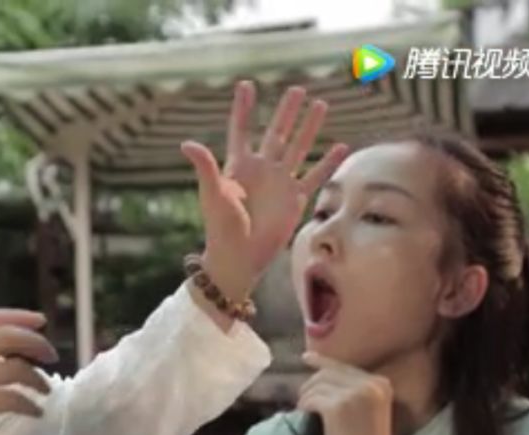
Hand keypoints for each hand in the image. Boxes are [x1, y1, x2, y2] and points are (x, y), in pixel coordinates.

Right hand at [0, 309, 58, 434]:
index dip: (18, 316)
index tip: (40, 321)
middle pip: (10, 337)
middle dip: (37, 344)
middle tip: (52, 355)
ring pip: (16, 369)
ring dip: (38, 379)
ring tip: (45, 389)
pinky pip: (12, 400)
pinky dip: (29, 405)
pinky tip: (35, 411)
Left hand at [182, 81, 348, 299]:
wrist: (239, 256)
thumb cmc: (221, 227)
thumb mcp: (212, 193)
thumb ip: (205, 166)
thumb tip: (186, 143)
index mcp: (238, 166)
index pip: (241, 130)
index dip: (243, 109)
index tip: (246, 85)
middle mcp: (261, 169)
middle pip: (276, 133)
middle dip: (286, 111)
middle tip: (297, 89)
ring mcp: (280, 183)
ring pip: (299, 147)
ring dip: (309, 127)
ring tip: (321, 104)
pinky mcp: (295, 199)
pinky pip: (315, 176)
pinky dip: (328, 163)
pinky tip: (341, 146)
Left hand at [298, 352, 395, 434]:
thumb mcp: (365, 413)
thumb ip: (351, 393)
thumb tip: (320, 374)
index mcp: (381, 383)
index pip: (344, 367)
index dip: (322, 362)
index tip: (306, 358)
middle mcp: (371, 384)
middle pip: (327, 373)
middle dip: (310, 386)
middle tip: (303, 403)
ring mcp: (355, 394)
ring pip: (316, 385)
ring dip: (306, 398)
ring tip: (306, 414)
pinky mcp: (338, 407)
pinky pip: (311, 399)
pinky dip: (304, 407)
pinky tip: (305, 417)